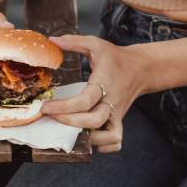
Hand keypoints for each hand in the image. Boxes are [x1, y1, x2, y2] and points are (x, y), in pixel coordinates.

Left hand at [44, 35, 146, 152]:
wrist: (141, 68)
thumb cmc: (115, 57)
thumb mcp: (95, 43)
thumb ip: (74, 42)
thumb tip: (52, 40)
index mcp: (104, 82)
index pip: (85, 100)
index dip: (64, 107)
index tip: (46, 106)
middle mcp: (111, 101)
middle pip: (94, 120)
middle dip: (70, 122)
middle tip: (50, 116)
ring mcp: (117, 113)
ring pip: (108, 135)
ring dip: (88, 137)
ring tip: (68, 129)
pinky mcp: (119, 120)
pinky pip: (116, 141)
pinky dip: (103, 146)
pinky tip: (88, 138)